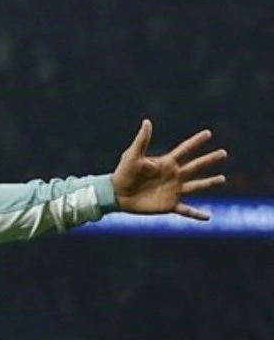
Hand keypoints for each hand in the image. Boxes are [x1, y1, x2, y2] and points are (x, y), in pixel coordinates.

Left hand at [112, 119, 226, 219]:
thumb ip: (142, 140)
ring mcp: (172, 191)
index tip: (208, 133)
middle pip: (196, 166)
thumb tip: (146, 121)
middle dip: (209, 160)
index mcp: (166, 163)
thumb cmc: (122, 173)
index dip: (196, 141)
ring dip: (209, 183)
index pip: (185, 150)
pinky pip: (186, 211)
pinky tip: (208, 217)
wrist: (115, 194)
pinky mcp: (168, 205)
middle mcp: (173, 176)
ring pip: (196, 186)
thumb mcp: (132, 155)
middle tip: (224, 153)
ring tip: (222, 179)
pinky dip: (196, 214)